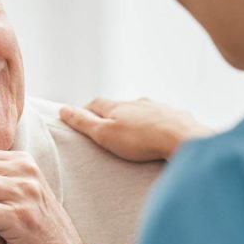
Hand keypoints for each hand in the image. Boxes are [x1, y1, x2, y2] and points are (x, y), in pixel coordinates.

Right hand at [59, 98, 212, 161]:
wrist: (181, 139)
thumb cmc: (140, 140)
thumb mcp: (105, 134)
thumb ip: (83, 123)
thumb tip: (62, 109)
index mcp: (118, 106)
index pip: (96, 104)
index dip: (86, 111)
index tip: (80, 119)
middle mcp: (139, 103)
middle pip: (121, 106)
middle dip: (113, 115)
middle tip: (107, 128)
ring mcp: (160, 108)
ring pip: (144, 111)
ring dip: (137, 120)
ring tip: (134, 134)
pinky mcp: (178, 118)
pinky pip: (164, 120)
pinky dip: (158, 126)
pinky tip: (161, 136)